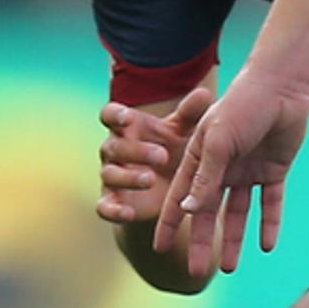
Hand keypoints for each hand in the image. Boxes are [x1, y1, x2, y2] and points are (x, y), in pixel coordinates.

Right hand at [95, 87, 212, 225]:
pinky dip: (113, 210)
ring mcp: (111, 176)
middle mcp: (114, 150)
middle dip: (136, 150)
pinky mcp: (112, 202)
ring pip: (109, 174)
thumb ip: (191, 114)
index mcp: (126, 128)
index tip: (129, 119)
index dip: (116, 116)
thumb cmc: (175, 148)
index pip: (110, 115)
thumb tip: (205, 94)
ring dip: (128, 178)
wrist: (170, 188)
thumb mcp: (184, 132)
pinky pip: (103, 207)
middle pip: (113, 146)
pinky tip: (128, 213)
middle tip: (163, 155)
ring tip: (151, 180)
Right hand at [154, 68, 308, 273]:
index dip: (171, 223)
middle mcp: (221, 168)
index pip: (181, 197)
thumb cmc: (243, 105)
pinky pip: (270, 203)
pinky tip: (267, 246)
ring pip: (238, 213)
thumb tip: (189, 211)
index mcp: (199, 157)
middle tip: (197, 272)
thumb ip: (206, 176)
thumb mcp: (219, 141)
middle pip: (209, 213)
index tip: (160, 249)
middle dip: (203, 242)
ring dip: (233, 240)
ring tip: (229, 268)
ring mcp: (247, 171)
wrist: (282, 87)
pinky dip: (269, 223)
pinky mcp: (274, 171)